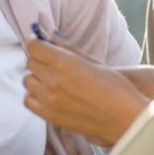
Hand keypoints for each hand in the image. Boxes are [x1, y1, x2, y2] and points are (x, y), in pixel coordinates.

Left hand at [23, 34, 153, 146]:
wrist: (126, 118)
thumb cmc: (117, 88)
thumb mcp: (94, 62)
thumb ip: (68, 49)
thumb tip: (51, 36)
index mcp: (64, 63)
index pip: (34, 47)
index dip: (35, 42)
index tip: (38, 42)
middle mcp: (53, 80)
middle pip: (30, 63)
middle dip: (38, 59)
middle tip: (49, 60)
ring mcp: (49, 100)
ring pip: (27, 81)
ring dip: (36, 77)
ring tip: (51, 78)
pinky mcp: (50, 116)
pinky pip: (29, 101)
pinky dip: (34, 95)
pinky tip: (48, 94)